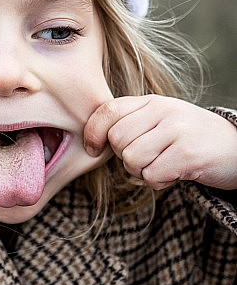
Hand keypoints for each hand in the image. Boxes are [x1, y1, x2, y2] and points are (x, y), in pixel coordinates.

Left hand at [84, 95, 236, 190]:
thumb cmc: (192, 139)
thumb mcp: (162, 121)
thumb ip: (132, 123)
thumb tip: (93, 139)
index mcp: (153, 102)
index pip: (108, 111)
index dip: (93, 132)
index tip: (93, 148)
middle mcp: (164, 111)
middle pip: (117, 140)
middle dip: (125, 158)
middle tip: (149, 159)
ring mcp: (177, 130)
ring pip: (131, 159)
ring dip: (143, 172)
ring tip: (164, 166)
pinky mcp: (187, 153)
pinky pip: (152, 175)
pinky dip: (159, 182)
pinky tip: (176, 174)